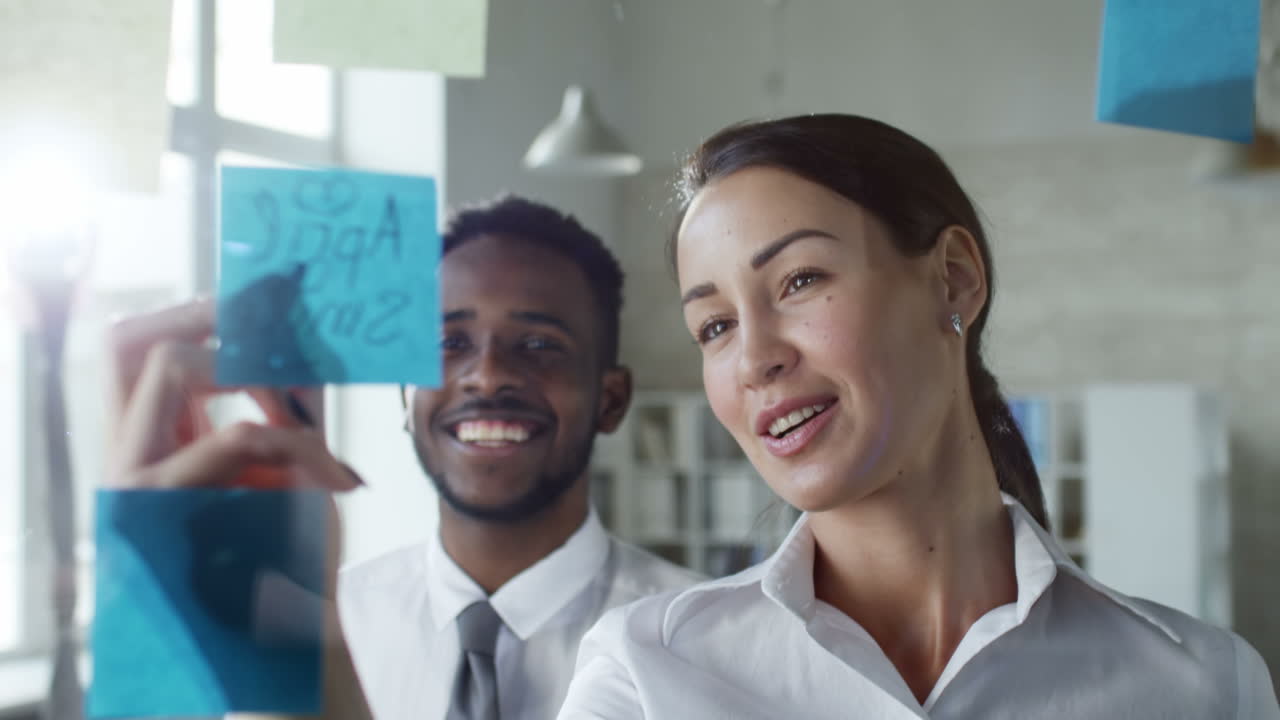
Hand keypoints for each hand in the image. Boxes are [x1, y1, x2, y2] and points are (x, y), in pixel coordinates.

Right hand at [106, 298, 372, 719]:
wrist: (274, 646)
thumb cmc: (280, 559)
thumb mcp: (279, 471)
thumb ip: (278, 413)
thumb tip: (306, 342)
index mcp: (150, 445)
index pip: (135, 346)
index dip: (194, 309)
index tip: (269, 302)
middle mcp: (124, 455)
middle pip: (127, 338)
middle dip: (205, 311)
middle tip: (276, 318)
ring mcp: (132, 480)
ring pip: (177, 369)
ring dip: (259, 373)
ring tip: (316, 413)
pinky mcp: (159, 506)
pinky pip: (238, 437)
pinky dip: (300, 444)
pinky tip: (340, 478)